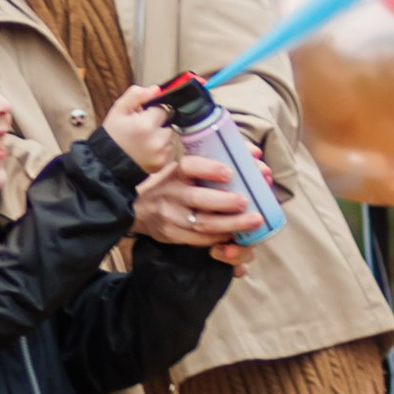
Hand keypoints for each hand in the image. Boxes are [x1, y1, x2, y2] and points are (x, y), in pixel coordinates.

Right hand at [102, 83, 178, 176]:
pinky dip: (160, 149)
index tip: (142, 117)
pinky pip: (168, 151)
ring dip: (160, 137)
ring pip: (170, 138)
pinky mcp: (162, 164)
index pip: (163, 109)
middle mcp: (156, 140)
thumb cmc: (113, 134)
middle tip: (141, 130)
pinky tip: (146, 150)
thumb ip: (136, 95)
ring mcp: (160, 154)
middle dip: (158, 124)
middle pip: (169, 124)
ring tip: (143, 141)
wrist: (107, 162)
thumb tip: (156, 89)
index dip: (152, 112)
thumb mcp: (118, 110)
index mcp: (146, 124)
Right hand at [131, 145, 259, 255]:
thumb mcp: (184, 170)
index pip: (189, 167)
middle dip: (225, 201)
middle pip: (198, 198)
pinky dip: (220, 237)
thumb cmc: (172, 185)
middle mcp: (171, 194)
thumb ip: (216, 161)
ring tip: (254, 221)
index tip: (228, 172)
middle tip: (245, 201)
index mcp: (176, 173)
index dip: (209, 169)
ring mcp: (171, 216)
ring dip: (231, 223)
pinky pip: (199, 240)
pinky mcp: (172, 235)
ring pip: (202, 223)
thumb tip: (254, 153)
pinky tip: (235, 235)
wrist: (138, 209)